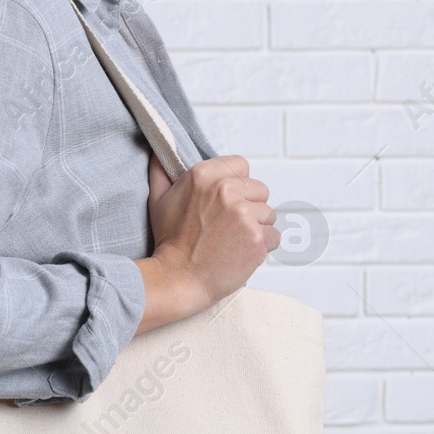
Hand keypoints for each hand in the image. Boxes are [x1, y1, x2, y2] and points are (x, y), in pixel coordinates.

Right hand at [136, 155, 279, 332]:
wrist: (178, 279)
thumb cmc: (170, 243)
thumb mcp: (159, 200)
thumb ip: (162, 172)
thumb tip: (159, 154)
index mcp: (204, 175)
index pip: (242, 166)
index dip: (237, 185)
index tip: (226, 203)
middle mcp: (226, 190)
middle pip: (259, 190)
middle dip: (249, 207)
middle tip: (227, 227)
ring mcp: (244, 214)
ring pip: (269, 214)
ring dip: (257, 228)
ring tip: (233, 242)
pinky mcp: (258, 238)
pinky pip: (274, 236)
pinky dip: (262, 247)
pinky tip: (240, 253)